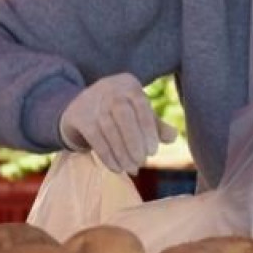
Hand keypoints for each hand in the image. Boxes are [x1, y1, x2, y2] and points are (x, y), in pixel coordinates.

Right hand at [59, 73, 177, 174]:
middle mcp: (109, 89)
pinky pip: (95, 138)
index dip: (149, 130)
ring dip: (122, 153)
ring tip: (132, 168)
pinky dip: (107, 156)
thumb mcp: (139, 113)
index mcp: (129, 84)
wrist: (80, 106)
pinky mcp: (79, 117)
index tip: (153, 151)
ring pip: (109, 129)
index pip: (142, 105)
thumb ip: (157, 125)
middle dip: (134, 142)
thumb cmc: (120, 111)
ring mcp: (92, 102)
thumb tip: (173, 137)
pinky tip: (117, 168)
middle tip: (142, 161)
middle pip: (123, 115)